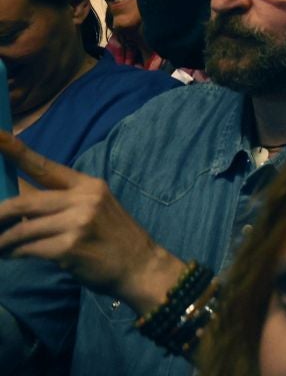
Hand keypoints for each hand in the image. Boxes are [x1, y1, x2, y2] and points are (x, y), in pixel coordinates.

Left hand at [0, 132, 185, 308]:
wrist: (139, 265)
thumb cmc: (111, 237)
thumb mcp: (93, 209)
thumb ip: (60, 202)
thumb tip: (17, 199)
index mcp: (88, 185)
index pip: (44, 166)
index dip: (16, 151)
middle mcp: (84, 198)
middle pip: (25, 201)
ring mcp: (77, 223)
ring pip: (23, 228)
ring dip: (3, 240)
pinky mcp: (69, 247)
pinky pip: (28, 248)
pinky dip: (13, 253)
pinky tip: (10, 256)